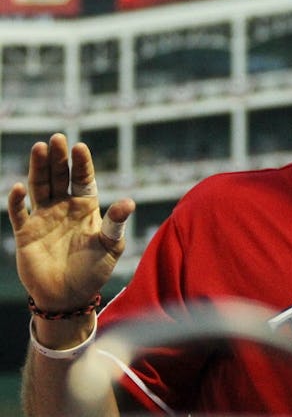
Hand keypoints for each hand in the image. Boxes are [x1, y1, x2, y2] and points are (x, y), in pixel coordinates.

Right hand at [8, 133, 134, 311]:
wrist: (68, 297)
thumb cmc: (93, 271)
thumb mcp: (110, 246)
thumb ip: (115, 224)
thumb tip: (129, 201)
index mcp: (86, 208)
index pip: (83, 180)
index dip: (81, 164)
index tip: (79, 147)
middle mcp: (64, 208)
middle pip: (59, 176)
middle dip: (58, 158)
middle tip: (57, 138)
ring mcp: (44, 218)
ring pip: (40, 187)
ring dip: (38, 168)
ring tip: (39, 148)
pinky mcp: (25, 233)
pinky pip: (18, 213)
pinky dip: (17, 201)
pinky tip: (20, 188)